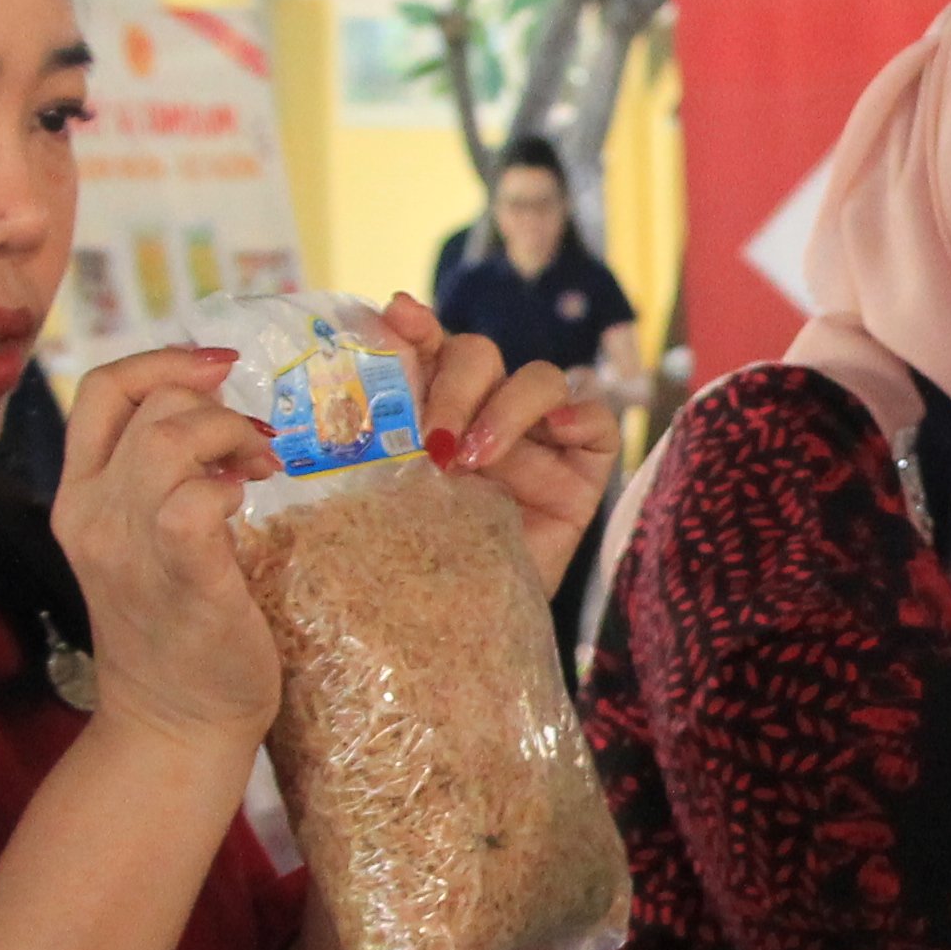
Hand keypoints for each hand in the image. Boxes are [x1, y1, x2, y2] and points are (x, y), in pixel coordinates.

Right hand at [54, 346, 284, 754]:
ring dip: (228, 437)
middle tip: (257, 446)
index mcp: (78, 499)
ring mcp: (130, 550)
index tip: (218, 371)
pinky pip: (193, 504)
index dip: (161, 359)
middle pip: (146, 403)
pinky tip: (249, 508)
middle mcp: (91, 516)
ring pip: (166, 440)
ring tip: (260, 470)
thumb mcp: (143, 543)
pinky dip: (228, 488)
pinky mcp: (181, 582)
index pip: (100, 388)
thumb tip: (216, 417)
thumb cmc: (177, 632)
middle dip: (215, 405)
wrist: (174, 728)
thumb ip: (158, 482)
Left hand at [384, 291, 617, 597]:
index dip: (415, 326)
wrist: (461, 633)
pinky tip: (556, 435)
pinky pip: (595, 419)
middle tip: (433, 440)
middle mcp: (484, 412)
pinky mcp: (583, 464)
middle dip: (454, 386)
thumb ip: (374, 440)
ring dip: (505, 407)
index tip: (398, 316)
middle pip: (480, 355)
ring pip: (538, 377)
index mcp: (430, 410)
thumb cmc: (415, 568)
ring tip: (476, 458)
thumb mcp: (382, 500)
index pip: (426, 348)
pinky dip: (577, 416)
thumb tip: (355, 369)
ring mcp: (538, 437)